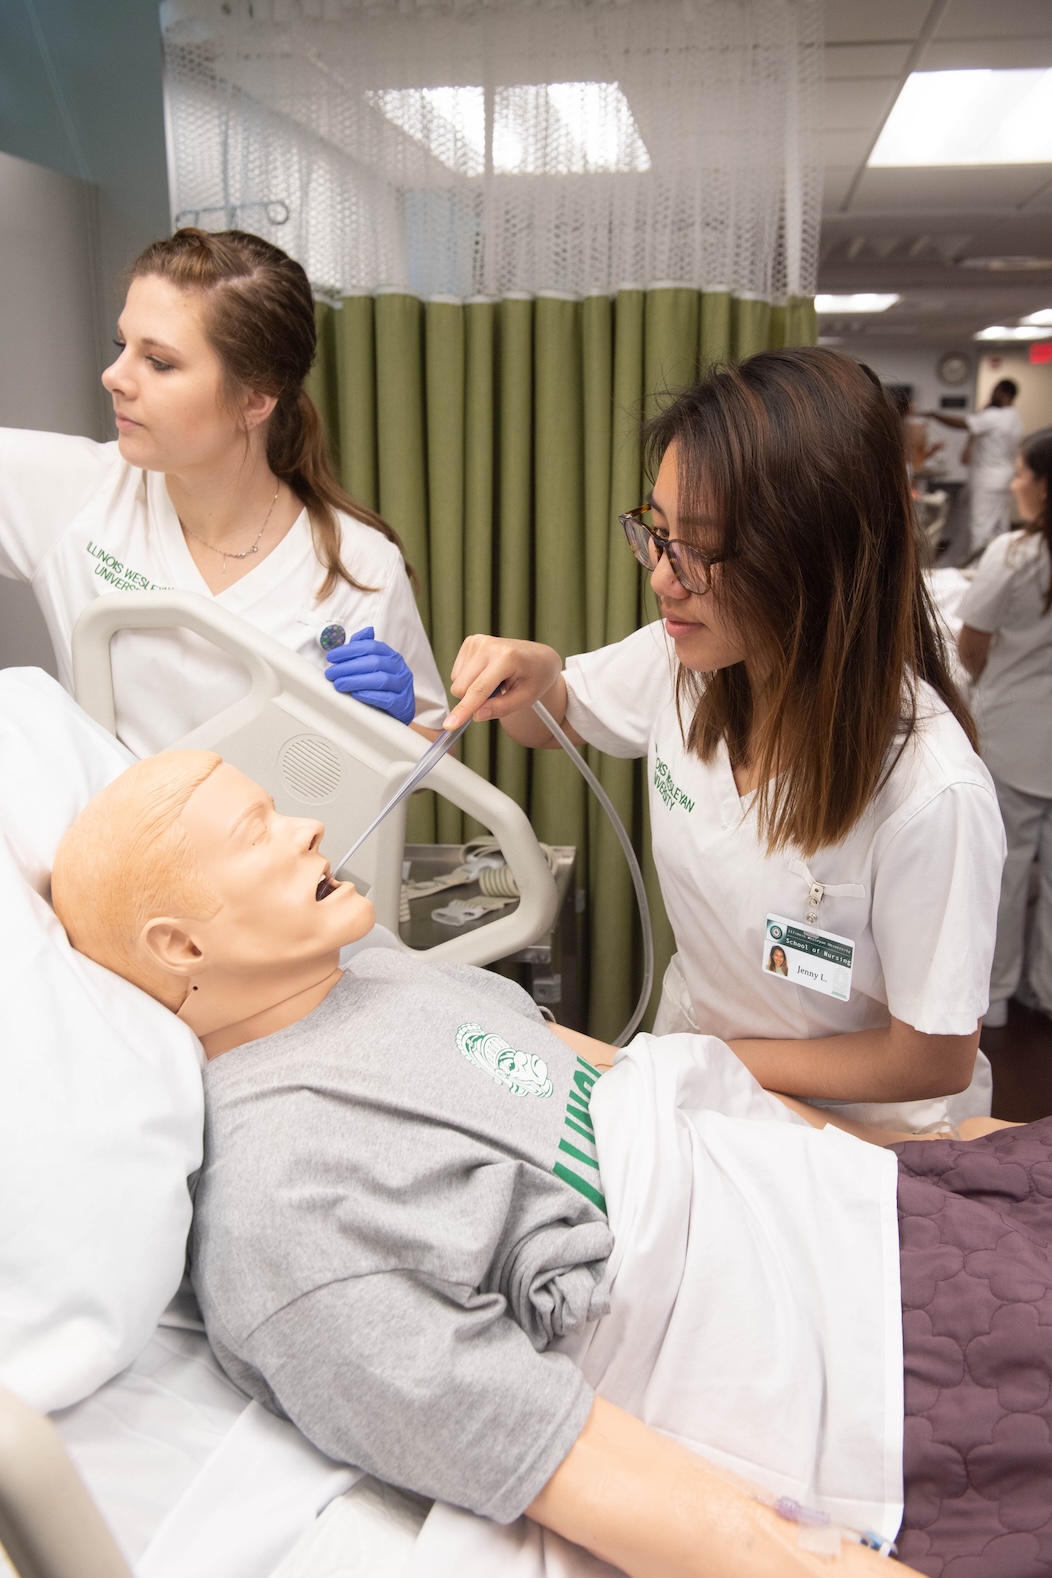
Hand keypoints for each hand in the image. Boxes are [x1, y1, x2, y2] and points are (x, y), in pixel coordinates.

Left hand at [324, 626, 414, 724]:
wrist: (401, 710)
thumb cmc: (384, 687)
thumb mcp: (377, 666)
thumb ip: (367, 649)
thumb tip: (367, 630)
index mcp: (392, 656)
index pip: (371, 646)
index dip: (349, 650)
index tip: (331, 657)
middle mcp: (400, 668)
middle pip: (374, 662)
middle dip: (348, 667)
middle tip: (330, 673)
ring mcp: (402, 686)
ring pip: (380, 679)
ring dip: (356, 681)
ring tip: (338, 684)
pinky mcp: (402, 703)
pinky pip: (386, 698)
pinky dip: (369, 695)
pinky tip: (355, 694)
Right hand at [446, 635, 563, 729]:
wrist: (538, 657)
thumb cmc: (536, 676)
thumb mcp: (526, 698)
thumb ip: (501, 708)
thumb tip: (476, 715)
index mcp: (506, 657)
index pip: (478, 689)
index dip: (463, 709)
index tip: (450, 724)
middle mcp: (488, 645)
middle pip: (461, 688)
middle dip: (474, 699)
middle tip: (499, 692)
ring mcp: (477, 641)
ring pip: (457, 682)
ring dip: (474, 688)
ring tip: (496, 681)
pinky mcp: (470, 642)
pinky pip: (457, 674)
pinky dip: (471, 679)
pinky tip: (488, 673)